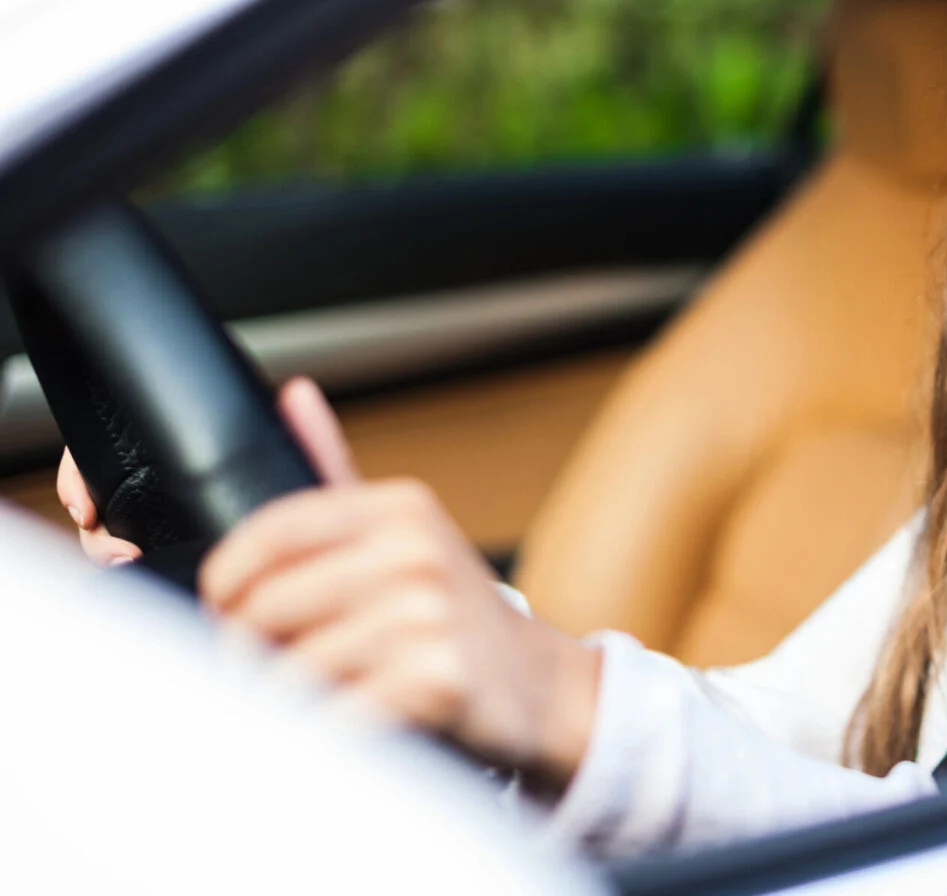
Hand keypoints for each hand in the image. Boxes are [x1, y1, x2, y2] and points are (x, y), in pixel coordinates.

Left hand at [61, 377, 601, 790]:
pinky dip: (322, 733)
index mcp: (400, 508)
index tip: (226, 610)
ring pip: (291, 670)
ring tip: (314, 695)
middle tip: (266, 666)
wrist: (541, 687)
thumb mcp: (404, 533)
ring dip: (282, 699)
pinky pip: (331, 717)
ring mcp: (429, 616)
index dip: (225, 582)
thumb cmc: (455, 615)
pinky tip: (346, 722)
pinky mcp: (437, 681)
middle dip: (247, 650)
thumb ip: (336, 468)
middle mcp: (416, 552)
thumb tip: (295, 394)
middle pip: (266, 608)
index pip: (269, 534)